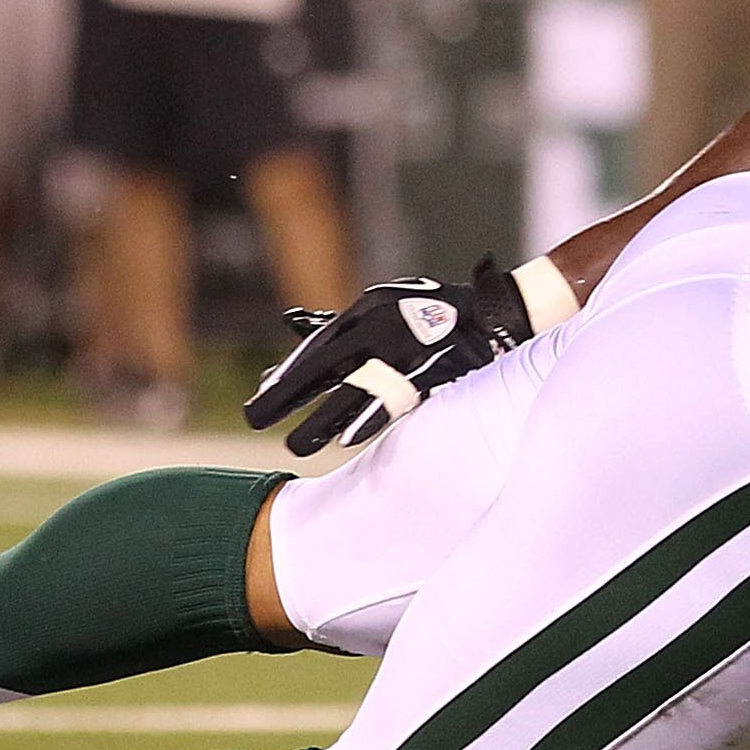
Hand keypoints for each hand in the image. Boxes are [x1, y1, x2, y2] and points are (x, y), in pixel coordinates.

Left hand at [244, 262, 531, 456]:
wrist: (494, 314)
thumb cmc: (433, 312)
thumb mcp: (383, 305)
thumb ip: (340, 321)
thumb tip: (291, 324)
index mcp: (367, 312)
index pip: (318, 346)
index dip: (289, 373)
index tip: (261, 393)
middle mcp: (381, 330)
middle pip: (325, 368)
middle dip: (288, 395)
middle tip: (254, 419)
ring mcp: (406, 353)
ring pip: (354, 391)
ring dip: (322, 420)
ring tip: (295, 445)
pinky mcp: (432, 375)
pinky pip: (395, 402)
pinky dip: (368, 421)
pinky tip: (344, 442)